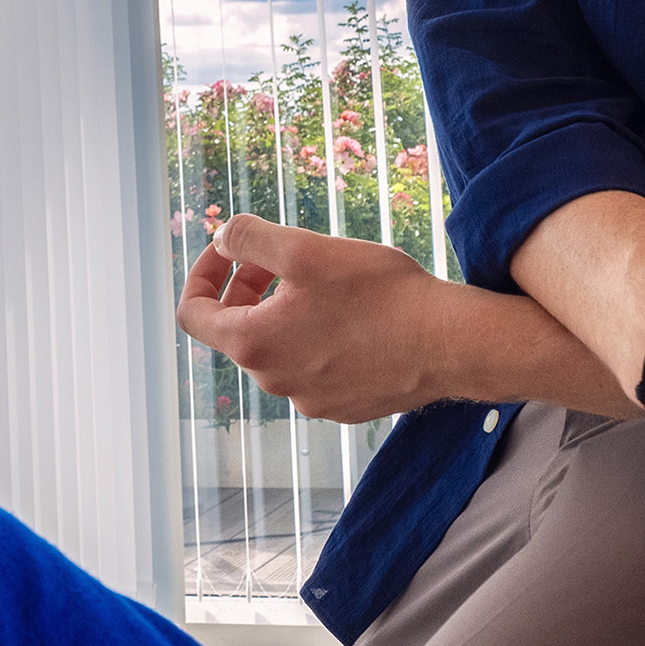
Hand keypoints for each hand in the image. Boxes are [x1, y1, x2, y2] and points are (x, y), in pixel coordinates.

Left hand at [180, 218, 613, 424]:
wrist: (451, 344)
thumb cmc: (380, 294)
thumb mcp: (305, 248)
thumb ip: (249, 238)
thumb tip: (223, 240)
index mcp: (253, 345)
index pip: (193, 314)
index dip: (202, 275)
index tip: (228, 252)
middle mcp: (274, 382)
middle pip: (238, 330)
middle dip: (249, 288)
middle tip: (282, 258)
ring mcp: (310, 401)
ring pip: (279, 349)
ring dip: (286, 313)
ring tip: (325, 283)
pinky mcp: (345, 407)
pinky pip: (314, 369)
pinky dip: (318, 339)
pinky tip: (355, 316)